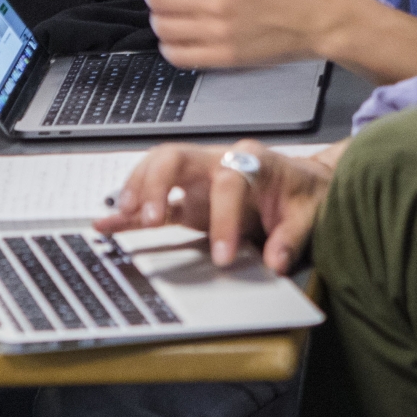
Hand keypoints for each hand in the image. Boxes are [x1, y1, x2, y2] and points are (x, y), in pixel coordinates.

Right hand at [97, 139, 337, 272]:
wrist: (303, 183)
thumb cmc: (302, 192)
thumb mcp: (308, 213)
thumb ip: (291, 237)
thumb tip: (275, 259)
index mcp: (249, 161)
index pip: (229, 183)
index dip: (223, 219)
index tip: (222, 255)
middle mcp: (217, 162)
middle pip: (175, 157)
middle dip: (156, 184)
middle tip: (150, 218)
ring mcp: (197, 179)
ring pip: (155, 169)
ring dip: (136, 190)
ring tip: (122, 214)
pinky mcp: (186, 199)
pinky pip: (152, 199)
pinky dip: (129, 211)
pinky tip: (108, 222)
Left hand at [130, 0, 333, 68]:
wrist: (314, 19)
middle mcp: (215, 4)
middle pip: (156, 0)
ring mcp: (218, 34)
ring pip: (162, 28)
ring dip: (160, 17)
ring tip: (171, 10)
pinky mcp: (224, 58)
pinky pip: (178, 56)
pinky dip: (170, 46)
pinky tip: (179, 35)